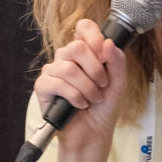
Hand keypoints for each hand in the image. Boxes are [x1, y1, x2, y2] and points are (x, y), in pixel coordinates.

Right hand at [34, 19, 127, 153]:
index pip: (84, 28)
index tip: (104, 55)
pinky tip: (80, 105)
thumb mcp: (118, 83)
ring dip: (87, 87)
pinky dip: (74, 96)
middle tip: (102, 85)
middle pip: (77, 47)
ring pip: (69, 68)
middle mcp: (66, 58)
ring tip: (93, 99)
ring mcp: (53, 71)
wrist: (93, 133)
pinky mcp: (43, 87)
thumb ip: (117, 62)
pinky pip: (57, 83)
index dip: (94, 37)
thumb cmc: (103, 107)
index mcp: (84, 53)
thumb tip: (109, 43)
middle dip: (95, 69)